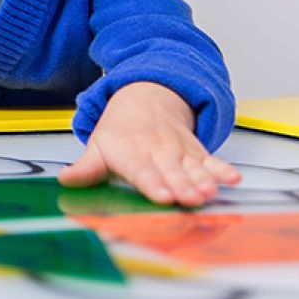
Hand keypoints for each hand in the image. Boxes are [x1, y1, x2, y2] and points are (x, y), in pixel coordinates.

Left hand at [59, 81, 240, 205]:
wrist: (146, 98)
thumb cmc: (120, 132)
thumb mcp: (98, 146)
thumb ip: (86, 168)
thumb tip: (66, 179)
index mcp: (131, 153)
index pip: (142, 172)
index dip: (153, 184)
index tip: (162, 197)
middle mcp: (157, 153)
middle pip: (171, 173)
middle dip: (181, 187)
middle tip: (190, 200)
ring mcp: (179, 153)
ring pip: (193, 168)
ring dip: (203, 181)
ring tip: (210, 193)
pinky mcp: (196, 153)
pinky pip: (211, 161)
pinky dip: (222, 169)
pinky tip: (233, 179)